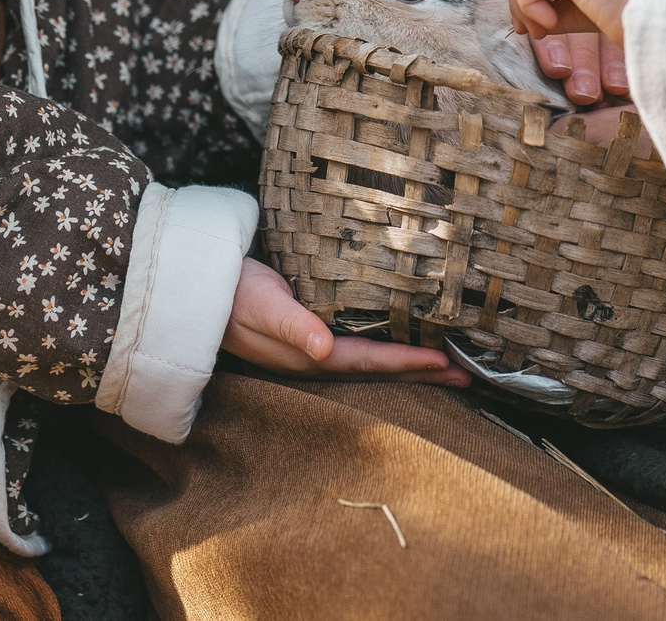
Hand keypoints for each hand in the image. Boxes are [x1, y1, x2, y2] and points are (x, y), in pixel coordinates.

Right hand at [220, 258, 469, 384]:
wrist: (198, 289)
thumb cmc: (231, 295)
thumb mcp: (261, 306)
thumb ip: (292, 325)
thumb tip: (322, 349)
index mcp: (309, 356)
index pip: (371, 362)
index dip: (409, 363)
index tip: (445, 363)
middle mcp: (317, 358)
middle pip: (380, 369)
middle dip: (422, 374)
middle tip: (467, 377)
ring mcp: (315, 348)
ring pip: (374, 360)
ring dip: (410, 365)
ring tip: (447, 367)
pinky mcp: (312, 331)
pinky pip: (360, 344)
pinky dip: (388, 346)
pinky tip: (403, 341)